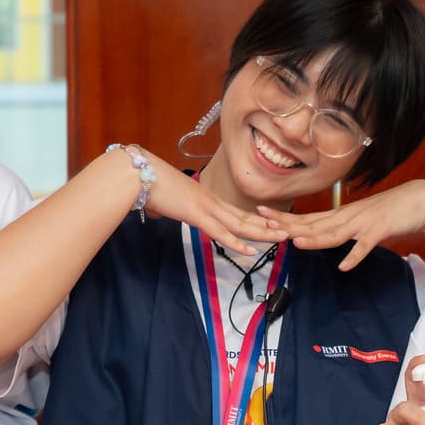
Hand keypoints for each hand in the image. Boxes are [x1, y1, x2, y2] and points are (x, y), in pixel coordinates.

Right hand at [109, 148, 282, 256]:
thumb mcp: (161, 200)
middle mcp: (210, 200)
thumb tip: (159, 212)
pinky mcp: (196, 214)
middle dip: (268, 225)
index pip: (235, 211)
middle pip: (245, 216)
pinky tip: (251, 250)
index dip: (254, 219)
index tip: (270, 225)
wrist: (136, 174)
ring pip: (240, 223)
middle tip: (289, 231)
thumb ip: (165, 208)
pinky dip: (237, 242)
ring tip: (282, 238)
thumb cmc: (145, 184)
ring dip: (262, 233)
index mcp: (203, 197)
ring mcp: (205, 207)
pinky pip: (221, 232)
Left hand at [257, 179, 424, 270]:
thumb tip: (322, 235)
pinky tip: (344, 266)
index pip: (308, 218)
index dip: (285, 218)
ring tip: (297, 243)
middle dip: (289, 225)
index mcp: (341, 215)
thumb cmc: (389, 211)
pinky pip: (365, 246)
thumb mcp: (359, 220)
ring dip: (316, 238)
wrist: (418, 201)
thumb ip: (341, 228)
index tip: (262, 215)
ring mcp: (363, 223)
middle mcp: (347, 217)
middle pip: (315, 223)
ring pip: (335, 233)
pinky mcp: (380, 231)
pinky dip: (355, 255)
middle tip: (265, 223)